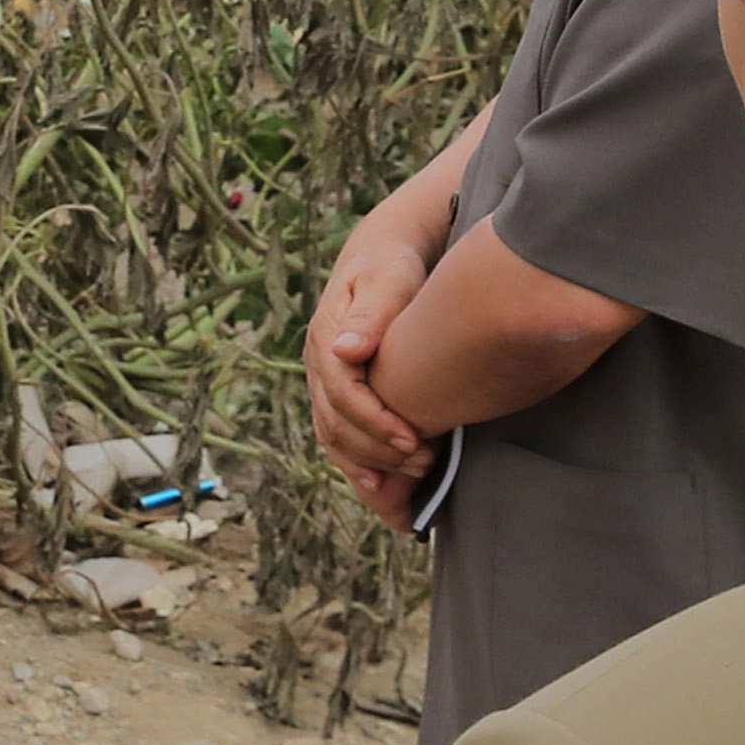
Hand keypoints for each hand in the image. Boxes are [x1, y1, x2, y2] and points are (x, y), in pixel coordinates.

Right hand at [303, 221, 437, 514]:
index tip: (416, 441)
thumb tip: (346, 349)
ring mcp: (324, 380)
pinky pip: (340, 437)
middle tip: (426, 463)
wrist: (381, 255)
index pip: (341, 394)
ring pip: (333, 437)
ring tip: (413, 480)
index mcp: (327, 337)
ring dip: (369, 465)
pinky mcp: (339, 391)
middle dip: (378, 451)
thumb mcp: (386, 280)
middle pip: (335, 423)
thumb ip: (371, 315)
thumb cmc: (392, 266)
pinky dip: (360, 466)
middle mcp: (319, 363)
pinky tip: (388, 488)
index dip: (376, 423)